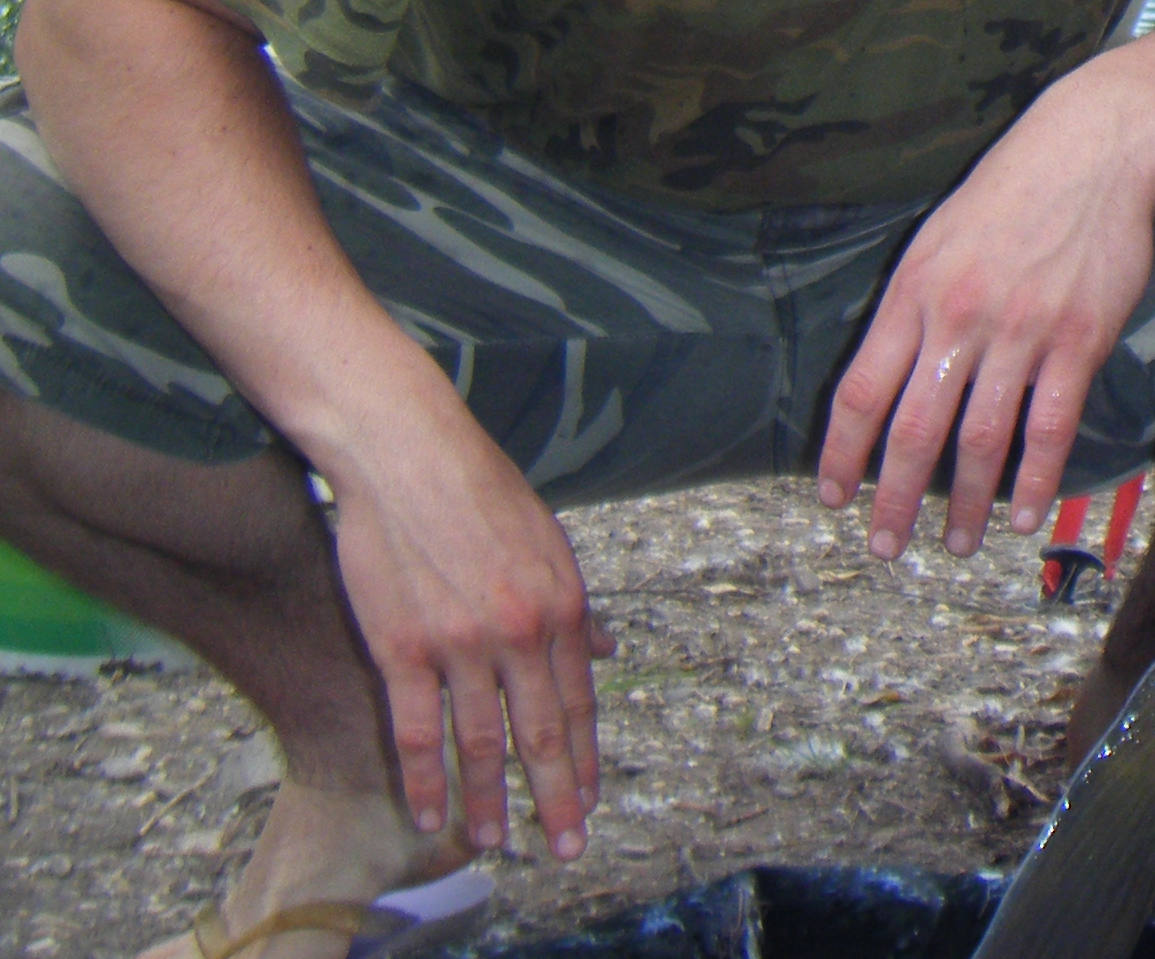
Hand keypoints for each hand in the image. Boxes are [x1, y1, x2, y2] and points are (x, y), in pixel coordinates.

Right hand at [322, 417, 613, 858]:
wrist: (409, 454)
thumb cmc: (480, 491)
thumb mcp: (550, 542)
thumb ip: (575, 607)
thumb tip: (605, 652)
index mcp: (561, 604)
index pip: (578, 701)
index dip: (584, 756)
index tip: (589, 799)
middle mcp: (519, 631)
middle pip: (542, 733)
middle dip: (556, 797)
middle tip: (565, 847)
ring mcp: (461, 643)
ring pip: (482, 742)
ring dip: (490, 802)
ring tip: (493, 845)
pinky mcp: (402, 648)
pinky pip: (416, 730)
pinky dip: (425, 778)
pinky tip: (431, 812)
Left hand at [816, 74, 1154, 560]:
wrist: (1094, 151)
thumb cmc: (1011, 195)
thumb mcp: (937, 239)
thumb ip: (911, 309)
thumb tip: (887, 383)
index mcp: (913, 292)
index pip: (861, 391)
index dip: (842, 455)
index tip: (833, 500)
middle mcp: (959, 316)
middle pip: (915, 429)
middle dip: (894, 499)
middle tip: (885, 548)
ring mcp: (1022, 330)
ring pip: (982, 439)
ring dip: (968, 504)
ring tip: (959, 543)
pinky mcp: (1078, 339)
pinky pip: (1050, 425)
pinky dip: (1036, 479)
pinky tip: (1025, 514)